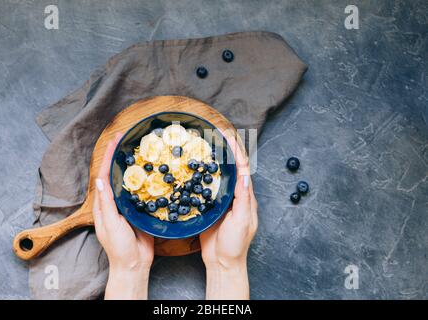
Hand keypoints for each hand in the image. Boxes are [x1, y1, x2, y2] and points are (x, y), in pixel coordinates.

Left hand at [93, 133, 153, 299]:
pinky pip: (143, 191)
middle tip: (125, 137)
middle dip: (118, 155)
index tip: (114, 140)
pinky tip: (153, 172)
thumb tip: (100, 179)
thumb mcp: (111, 224)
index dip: (109, 156)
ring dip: (132, 164)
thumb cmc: (119, 246)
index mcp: (104, 203)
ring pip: (130, 180)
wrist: (134, 264)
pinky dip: (146, 179)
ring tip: (138, 148)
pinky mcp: (140, 210)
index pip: (105, 174)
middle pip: (116, 173)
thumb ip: (106, 203)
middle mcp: (115, 201)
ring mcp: (128, 205)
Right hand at [200, 134, 257, 299]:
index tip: (228, 136)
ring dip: (214, 160)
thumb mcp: (241, 221)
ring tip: (205, 146)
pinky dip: (202, 177)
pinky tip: (193, 170)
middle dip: (226, 150)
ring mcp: (221, 201)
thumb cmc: (235, 244)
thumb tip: (243, 175)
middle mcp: (234, 196)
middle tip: (216, 135)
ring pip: (218, 176)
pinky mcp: (209, 207)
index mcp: (245, 197)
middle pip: (231, 168)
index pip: (242, 168)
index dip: (236, 151)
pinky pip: (205, 189)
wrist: (222, 263)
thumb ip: (242, 199)